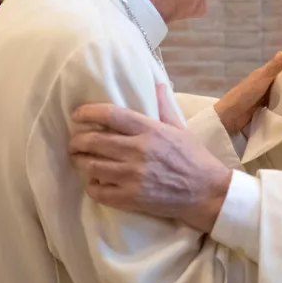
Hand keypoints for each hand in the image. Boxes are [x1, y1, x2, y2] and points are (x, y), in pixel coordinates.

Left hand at [69, 85, 232, 232]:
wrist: (207, 193)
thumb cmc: (194, 158)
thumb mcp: (181, 128)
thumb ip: (164, 107)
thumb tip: (158, 84)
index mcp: (150, 130)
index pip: (111, 115)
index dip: (89, 112)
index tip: (77, 114)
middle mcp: (138, 150)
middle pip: (94, 141)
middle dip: (78, 141)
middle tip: (74, 142)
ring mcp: (133, 176)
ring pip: (92, 166)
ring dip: (80, 162)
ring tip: (79, 160)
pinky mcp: (132, 198)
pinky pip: (99, 191)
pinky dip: (92, 185)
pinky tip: (94, 182)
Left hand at [214, 52, 281, 134]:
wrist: (229, 117)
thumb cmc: (244, 95)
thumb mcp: (260, 80)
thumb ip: (272, 69)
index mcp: (262, 76)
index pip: (280, 70)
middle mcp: (264, 86)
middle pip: (281, 84)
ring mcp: (263, 100)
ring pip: (280, 96)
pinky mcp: (264, 111)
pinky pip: (277, 107)